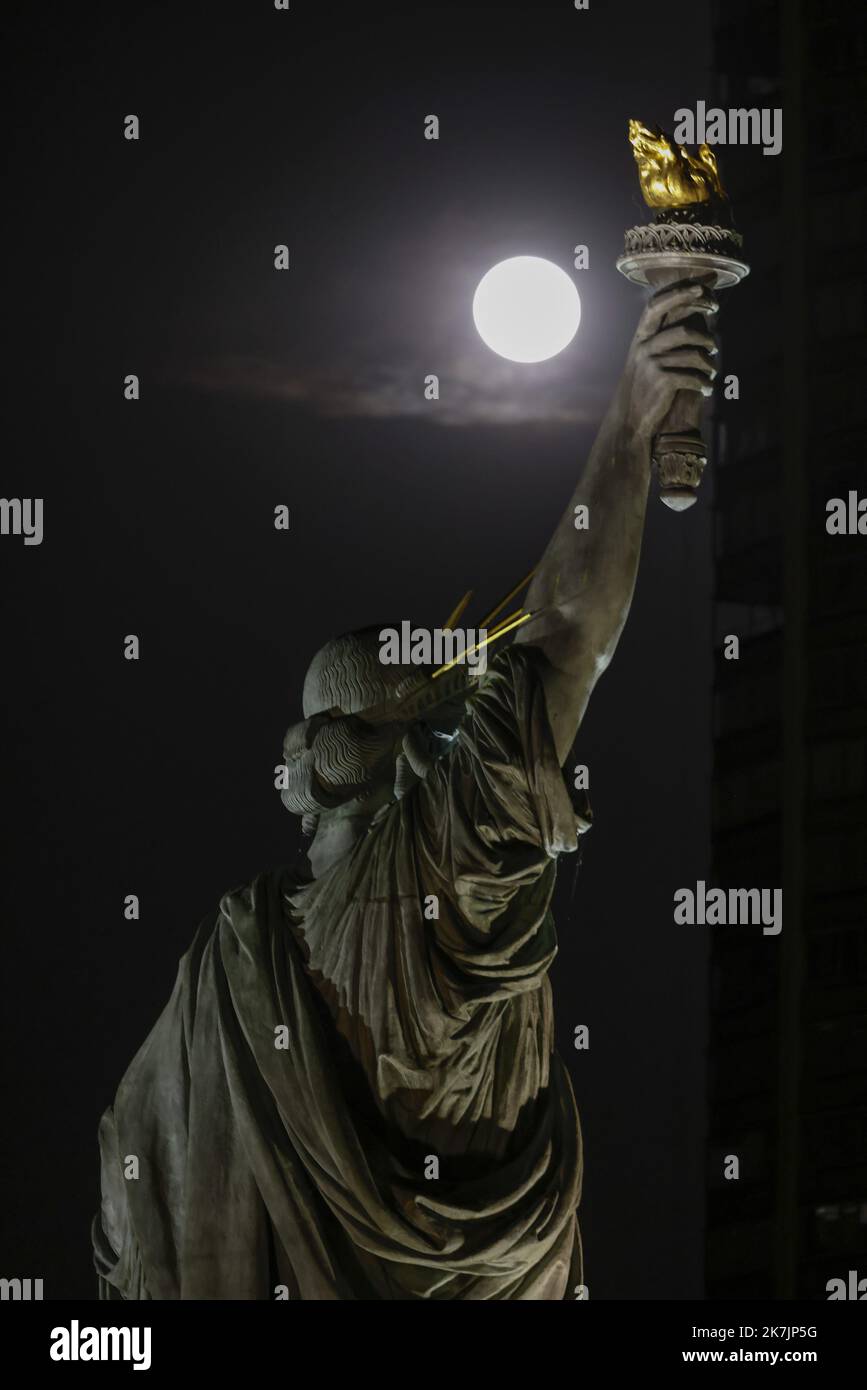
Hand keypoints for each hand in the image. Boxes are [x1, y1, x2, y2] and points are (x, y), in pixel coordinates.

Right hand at [614, 279, 718, 445]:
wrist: (630, 421)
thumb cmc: (643, 388)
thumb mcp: (643, 360)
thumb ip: (660, 340)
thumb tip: (690, 321)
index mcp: (640, 338)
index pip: (657, 306)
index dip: (679, 293)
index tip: (700, 288)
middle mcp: (645, 347)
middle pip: (683, 330)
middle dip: (705, 333)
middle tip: (716, 339)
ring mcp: (653, 364)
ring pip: (695, 355)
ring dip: (709, 365)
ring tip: (712, 372)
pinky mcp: (663, 382)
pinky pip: (694, 376)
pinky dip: (705, 384)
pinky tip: (707, 390)